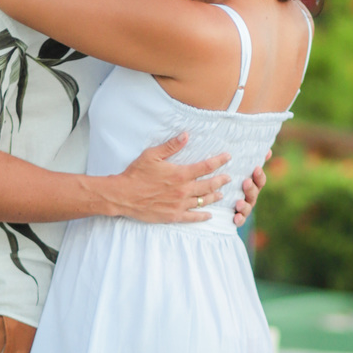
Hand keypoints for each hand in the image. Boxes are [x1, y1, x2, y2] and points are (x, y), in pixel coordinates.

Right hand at [109, 134, 229, 222]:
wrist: (123, 195)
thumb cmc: (136, 174)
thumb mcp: (152, 155)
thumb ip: (171, 146)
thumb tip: (186, 135)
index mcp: (180, 174)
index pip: (206, 166)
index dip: (219, 161)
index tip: (228, 157)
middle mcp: (183, 190)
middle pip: (209, 185)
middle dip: (221, 180)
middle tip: (229, 178)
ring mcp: (179, 204)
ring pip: (203, 201)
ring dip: (214, 196)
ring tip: (221, 194)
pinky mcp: (173, 216)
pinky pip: (192, 217)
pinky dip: (202, 216)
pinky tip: (209, 215)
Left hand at [233, 149, 269, 228]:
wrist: (216, 199)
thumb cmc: (230, 179)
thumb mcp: (236, 169)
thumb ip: (248, 160)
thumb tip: (267, 149)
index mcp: (252, 184)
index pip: (260, 179)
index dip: (259, 175)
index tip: (256, 168)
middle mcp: (250, 196)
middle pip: (254, 193)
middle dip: (251, 188)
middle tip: (246, 182)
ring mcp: (244, 208)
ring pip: (248, 207)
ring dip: (244, 205)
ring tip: (239, 203)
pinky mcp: (236, 217)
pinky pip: (239, 220)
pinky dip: (239, 219)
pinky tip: (235, 218)